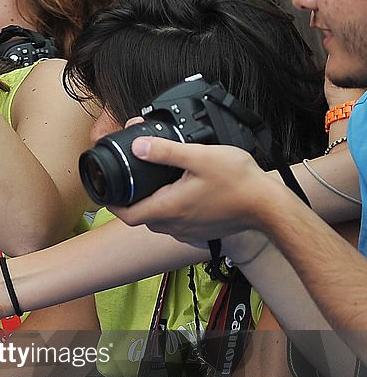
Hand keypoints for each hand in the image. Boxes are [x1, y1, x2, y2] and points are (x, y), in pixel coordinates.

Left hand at [109, 138, 280, 242]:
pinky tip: (180, 192)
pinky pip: (176, 223)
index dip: (112, 204)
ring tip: (155, 182)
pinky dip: (171, 209)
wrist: (269, 206)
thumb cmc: (239, 182)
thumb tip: (138, 145)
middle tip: (131, 179)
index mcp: (168, 209)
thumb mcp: (199, 157)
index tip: (106, 191)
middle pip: (140, 216)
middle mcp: (174, 225)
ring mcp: (188, 231)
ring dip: (152, 203)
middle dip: (132, 199)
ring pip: (158, 220)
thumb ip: (166, 151)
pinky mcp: (201, 231)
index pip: (126, 214)